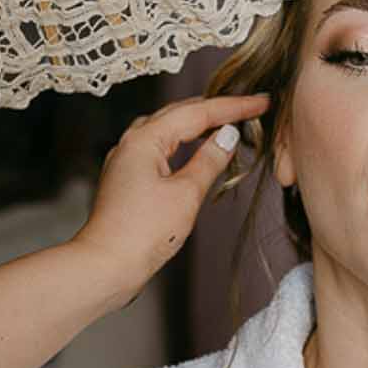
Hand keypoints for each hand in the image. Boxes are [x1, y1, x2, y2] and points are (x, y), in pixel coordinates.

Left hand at [69, 92, 269, 305]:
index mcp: (145, 139)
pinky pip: (159, 148)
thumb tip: (227, 136)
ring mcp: (126, 160)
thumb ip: (209, 161)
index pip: (197, 112)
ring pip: (167, 129)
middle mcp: (131, 142)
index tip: (261, 102)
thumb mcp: (186, 194)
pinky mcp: (126, 178)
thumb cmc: (141, 233)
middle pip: (179, 113)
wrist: (106, 265)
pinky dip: (182, 143)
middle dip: (215, 109)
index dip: (233, 107)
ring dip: (198, 124)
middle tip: (249, 109)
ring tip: (226, 124)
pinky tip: (195, 151)